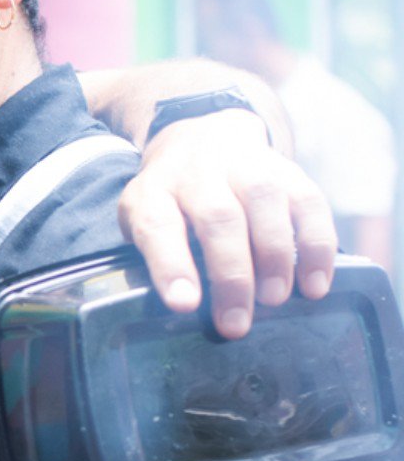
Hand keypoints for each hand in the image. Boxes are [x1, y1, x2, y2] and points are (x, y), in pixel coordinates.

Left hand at [120, 110, 335, 338]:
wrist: (201, 137)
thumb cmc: (171, 200)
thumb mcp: (144, 222)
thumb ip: (155, 259)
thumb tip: (183, 311)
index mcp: (154, 193)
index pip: (157, 225)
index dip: (171, 265)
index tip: (185, 304)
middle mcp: (199, 174)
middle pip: (218, 218)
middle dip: (231, 275)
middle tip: (237, 323)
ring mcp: (246, 166)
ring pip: (265, 202)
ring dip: (274, 256)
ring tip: (274, 299)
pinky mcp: (287, 170)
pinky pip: (309, 202)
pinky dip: (316, 245)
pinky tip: (315, 282)